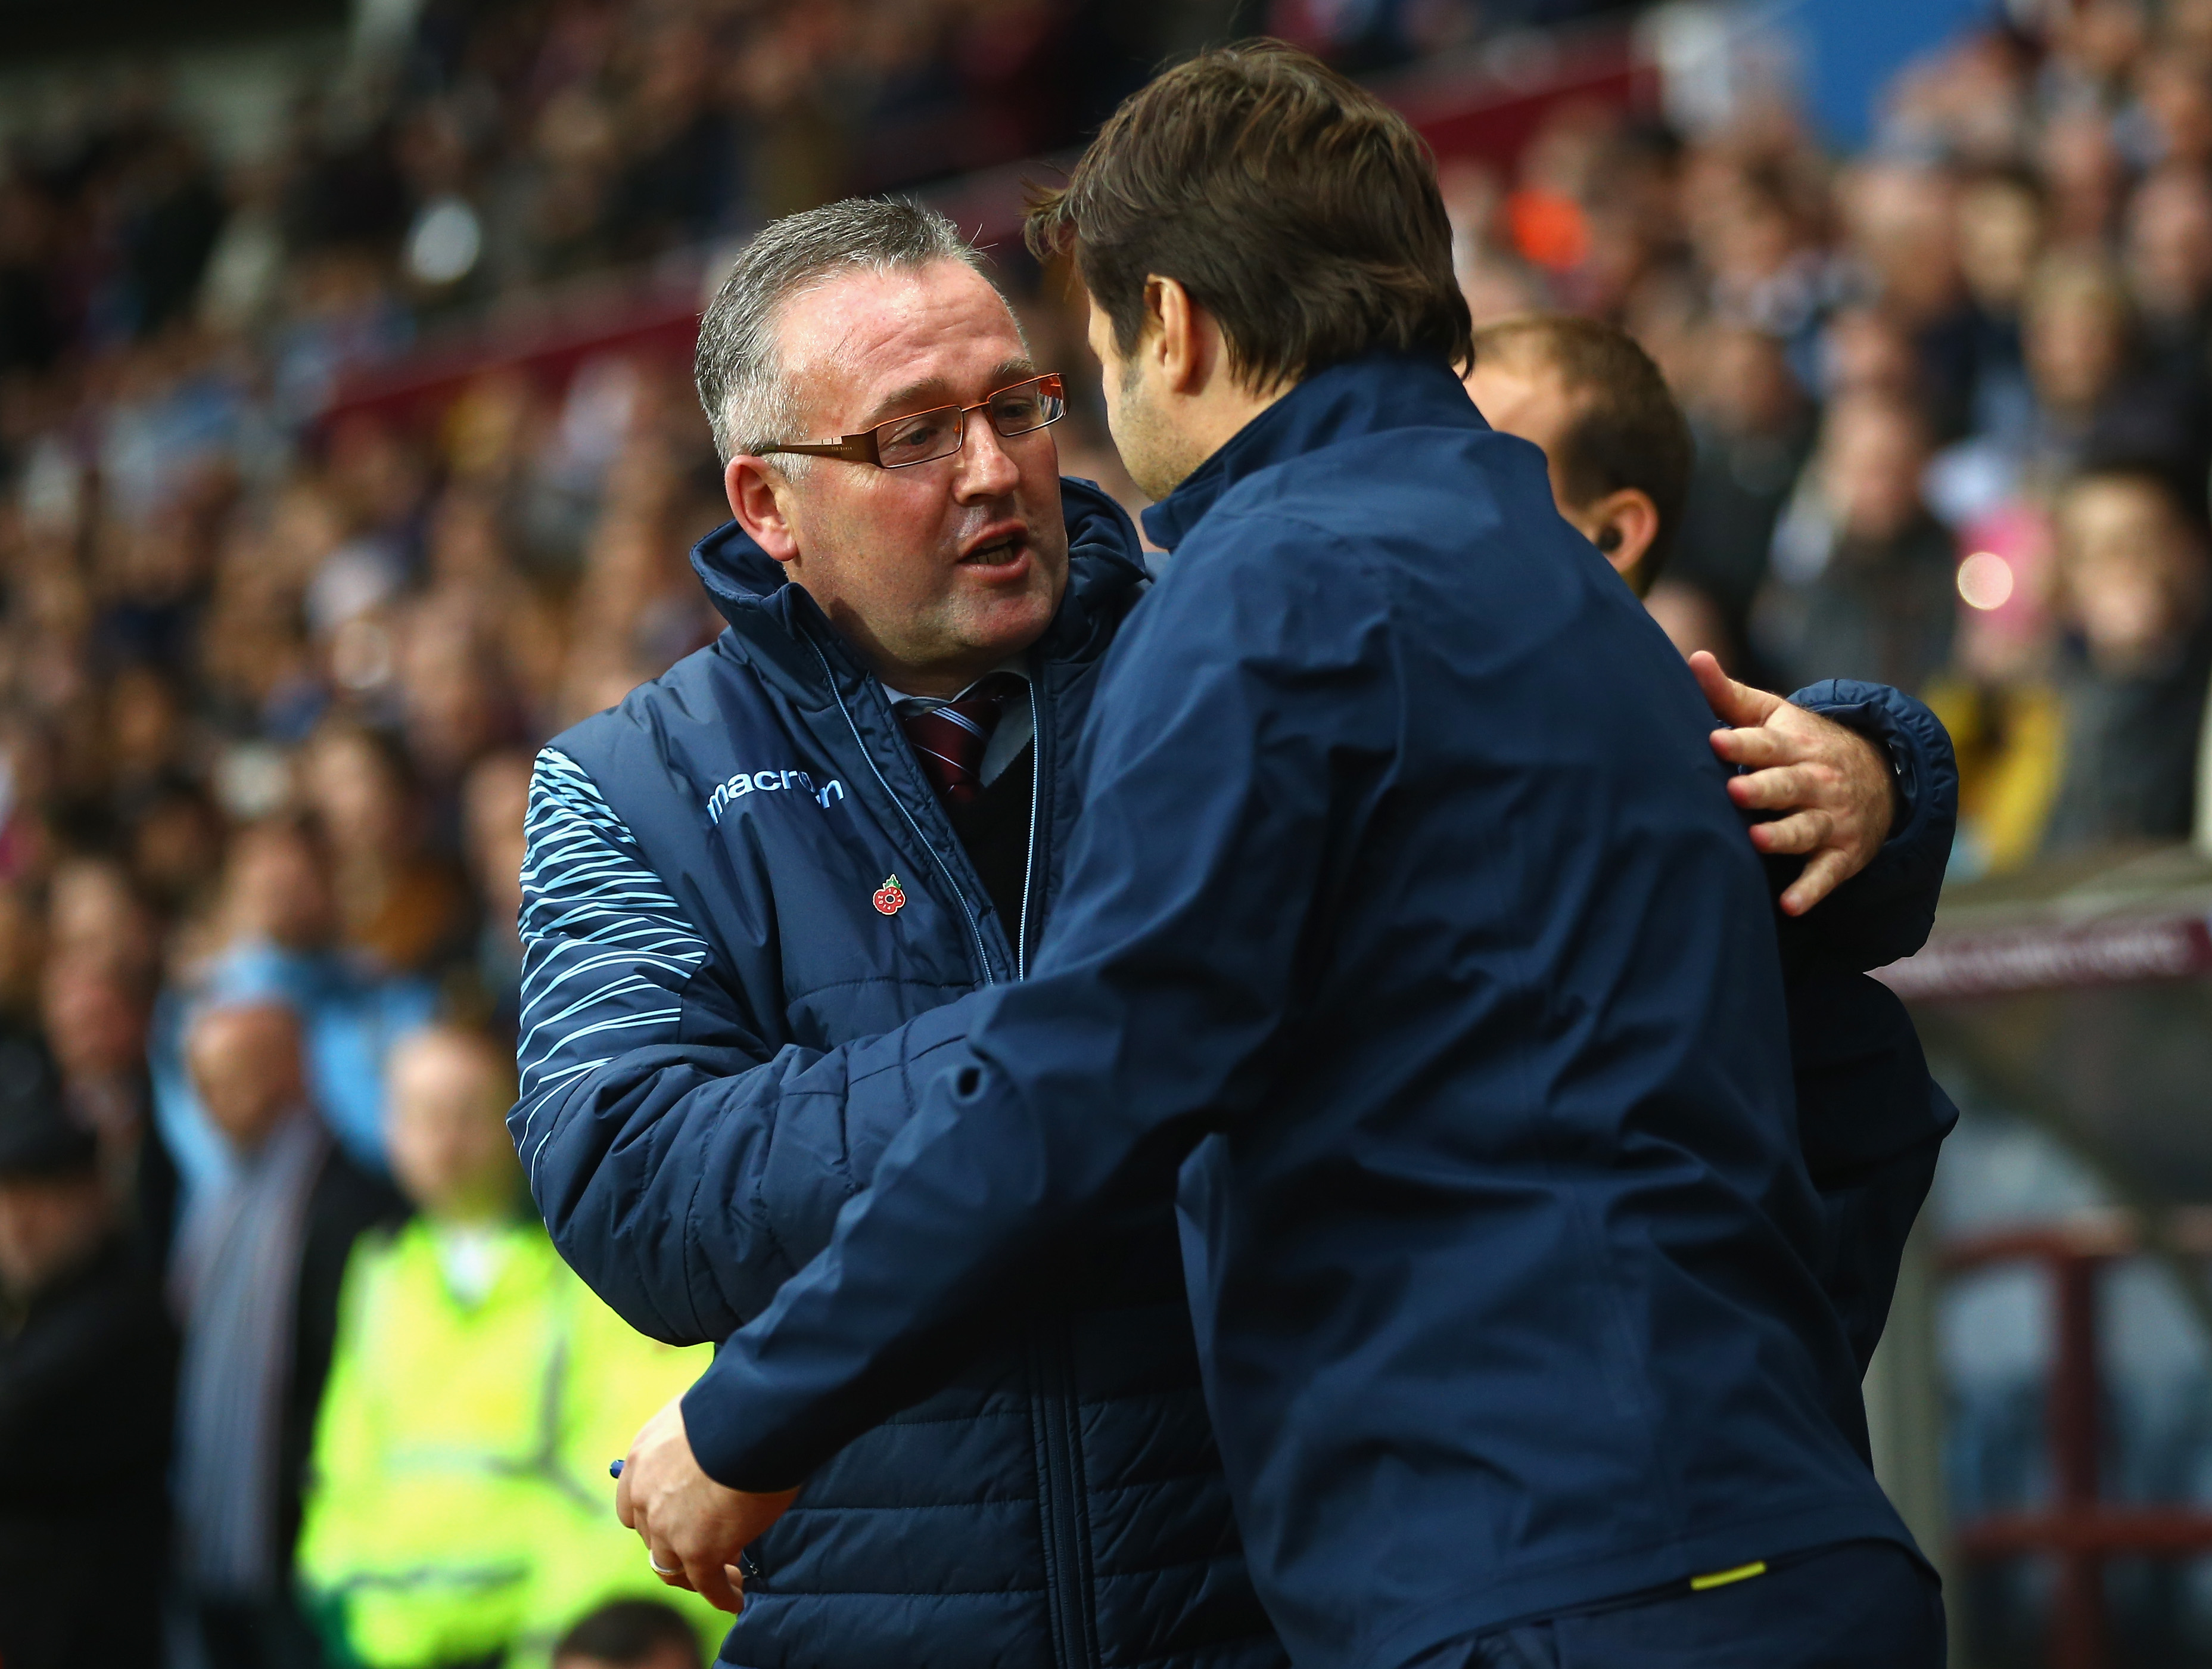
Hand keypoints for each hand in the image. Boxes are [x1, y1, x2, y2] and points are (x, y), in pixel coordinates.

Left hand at [615, 1391, 798, 1613]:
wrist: (753, 1417)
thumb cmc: (740, 1406)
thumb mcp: (700, 1418)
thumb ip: (695, 1445)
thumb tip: (714, 1458)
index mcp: (642, 1458)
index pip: (633, 1504)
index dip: (655, 1518)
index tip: (679, 1523)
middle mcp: (645, 1495)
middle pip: (653, 1537)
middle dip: (678, 1544)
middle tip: (710, 1548)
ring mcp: (668, 1527)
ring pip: (672, 1567)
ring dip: (696, 1576)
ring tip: (727, 1577)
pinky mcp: (698, 1550)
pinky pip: (707, 1584)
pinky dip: (721, 1594)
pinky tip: (735, 1598)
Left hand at [1689, 651, 1898, 917]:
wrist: (1881, 777)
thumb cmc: (1803, 746)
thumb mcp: (1774, 716)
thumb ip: (1730, 696)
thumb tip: (1693, 658)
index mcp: (1794, 746)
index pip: (1765, 743)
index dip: (1741, 743)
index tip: (1714, 741)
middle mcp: (1815, 781)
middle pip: (1787, 785)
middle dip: (1763, 789)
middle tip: (1734, 791)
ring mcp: (1831, 818)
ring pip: (1806, 828)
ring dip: (1783, 836)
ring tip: (1756, 841)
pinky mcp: (1842, 854)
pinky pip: (1826, 874)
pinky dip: (1811, 890)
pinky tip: (1790, 905)